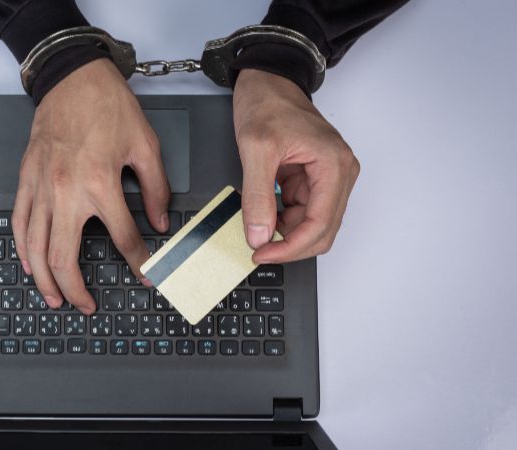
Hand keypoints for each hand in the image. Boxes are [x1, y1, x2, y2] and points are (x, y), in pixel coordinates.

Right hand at [13, 58, 169, 313]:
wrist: (71, 79)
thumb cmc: (107, 106)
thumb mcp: (145, 145)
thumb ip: (155, 189)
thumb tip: (161, 222)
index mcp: (100, 184)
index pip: (123, 238)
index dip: (138, 263)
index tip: (146, 276)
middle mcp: (66, 192)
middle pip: (65, 258)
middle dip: (76, 290)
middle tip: (86, 306)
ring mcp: (40, 188)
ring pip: (35, 249)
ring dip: (44, 281)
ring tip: (55, 299)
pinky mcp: (25, 181)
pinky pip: (18, 224)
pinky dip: (22, 250)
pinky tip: (30, 265)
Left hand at [233, 69, 359, 262]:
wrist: (267, 81)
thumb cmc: (268, 103)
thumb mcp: (255, 149)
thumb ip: (257, 197)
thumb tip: (259, 234)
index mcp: (334, 165)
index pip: (320, 224)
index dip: (291, 247)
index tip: (262, 253)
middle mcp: (338, 173)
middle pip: (322, 230)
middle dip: (290, 245)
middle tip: (258, 249)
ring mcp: (327, 177)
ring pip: (311, 224)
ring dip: (285, 232)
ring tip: (256, 224)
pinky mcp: (312, 178)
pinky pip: (300, 211)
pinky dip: (281, 218)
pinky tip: (263, 212)